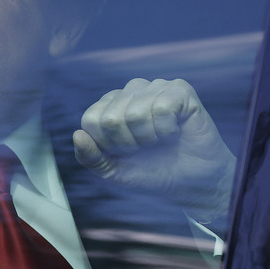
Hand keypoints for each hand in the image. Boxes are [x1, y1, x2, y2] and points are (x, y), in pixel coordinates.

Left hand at [72, 78, 235, 225]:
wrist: (192, 181)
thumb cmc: (152, 170)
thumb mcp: (114, 171)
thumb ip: (90, 157)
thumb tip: (77, 135)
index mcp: (111, 105)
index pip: (91, 120)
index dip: (106, 145)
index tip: (124, 152)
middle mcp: (131, 91)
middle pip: (111, 118)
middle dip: (127, 144)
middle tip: (145, 148)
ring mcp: (156, 87)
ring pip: (135, 113)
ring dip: (148, 138)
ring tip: (159, 141)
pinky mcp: (180, 90)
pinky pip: (162, 108)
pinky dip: (167, 130)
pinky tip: (174, 132)